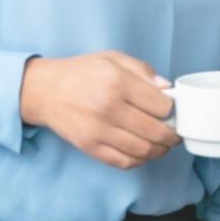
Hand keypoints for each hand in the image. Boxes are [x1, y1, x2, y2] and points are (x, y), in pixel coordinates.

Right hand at [19, 51, 179, 169]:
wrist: (43, 90)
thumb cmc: (82, 72)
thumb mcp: (112, 58)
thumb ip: (143, 70)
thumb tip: (168, 89)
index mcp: (118, 83)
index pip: (162, 106)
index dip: (173, 110)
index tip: (173, 110)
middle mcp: (109, 108)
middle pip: (156, 132)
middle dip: (173, 135)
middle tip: (175, 132)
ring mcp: (98, 131)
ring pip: (143, 151)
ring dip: (160, 150)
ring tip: (163, 144)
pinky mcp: (90, 147)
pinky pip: (124, 162)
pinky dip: (140, 160)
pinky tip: (144, 151)